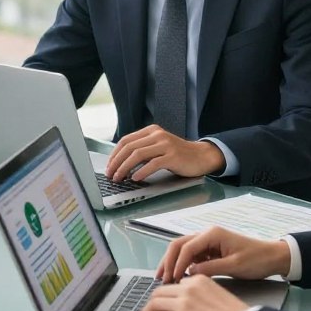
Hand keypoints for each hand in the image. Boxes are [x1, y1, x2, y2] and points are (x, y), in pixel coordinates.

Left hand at [106, 126, 224, 182]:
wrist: (201, 156)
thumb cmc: (178, 155)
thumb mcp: (158, 147)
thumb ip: (143, 150)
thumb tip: (120, 163)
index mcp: (151, 131)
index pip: (125, 140)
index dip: (114, 154)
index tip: (109, 167)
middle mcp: (157, 135)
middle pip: (129, 147)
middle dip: (116, 162)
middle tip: (111, 175)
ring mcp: (165, 144)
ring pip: (138, 154)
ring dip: (125, 168)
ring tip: (120, 178)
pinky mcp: (173, 156)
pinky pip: (153, 163)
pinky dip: (142, 172)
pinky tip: (136, 178)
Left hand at [136, 274, 248, 310]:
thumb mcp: (218, 296)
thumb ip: (202, 295)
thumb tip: (191, 306)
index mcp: (199, 280)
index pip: (174, 286)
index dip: (166, 296)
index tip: (163, 304)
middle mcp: (188, 288)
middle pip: (159, 292)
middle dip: (151, 304)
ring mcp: (183, 303)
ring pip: (154, 304)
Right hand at [157, 226, 290, 282]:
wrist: (273, 257)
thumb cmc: (256, 260)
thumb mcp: (234, 266)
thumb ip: (210, 269)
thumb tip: (189, 274)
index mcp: (212, 234)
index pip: (186, 247)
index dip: (177, 264)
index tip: (172, 279)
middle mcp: (206, 234)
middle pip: (179, 245)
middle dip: (168, 261)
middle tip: (161, 278)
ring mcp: (207, 241)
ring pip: (182, 249)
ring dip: (172, 262)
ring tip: (164, 277)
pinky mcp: (210, 249)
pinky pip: (191, 255)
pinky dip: (182, 265)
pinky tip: (178, 276)